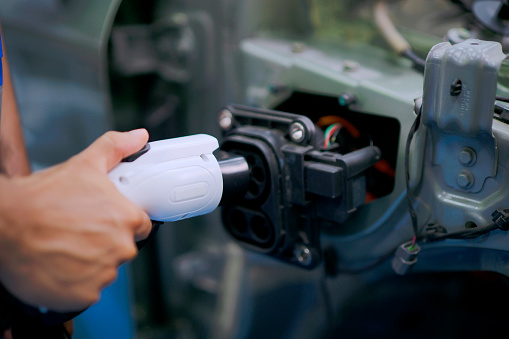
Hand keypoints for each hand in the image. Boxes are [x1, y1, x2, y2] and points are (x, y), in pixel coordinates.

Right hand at [0, 129, 152, 310]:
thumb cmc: (42, 197)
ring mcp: (102, 274)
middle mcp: (120, 248)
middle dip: (106, 241)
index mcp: (127, 219)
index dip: (123, 221)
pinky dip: (76, 282)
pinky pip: (87, 290)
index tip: (105, 220)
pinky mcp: (83, 295)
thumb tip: (139, 137)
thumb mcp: (84, 165)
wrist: (5, 224)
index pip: (141, 225)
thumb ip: (116, 148)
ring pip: (104, 269)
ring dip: (90, 262)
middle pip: (123, 248)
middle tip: (79, 231)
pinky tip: (59, 264)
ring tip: (65, 246)